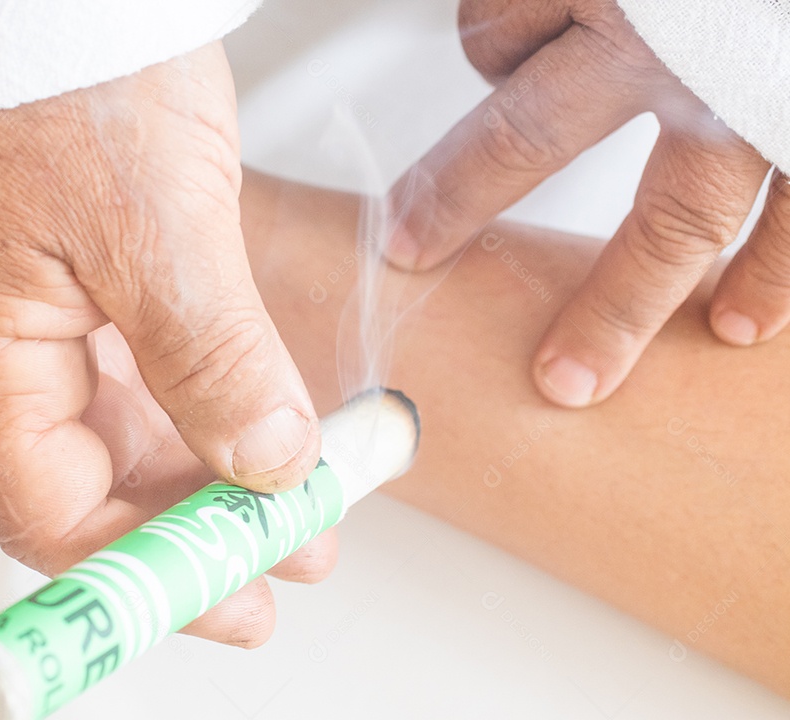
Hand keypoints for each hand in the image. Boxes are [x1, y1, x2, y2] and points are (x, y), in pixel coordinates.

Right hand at [0, 43, 324, 640]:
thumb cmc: (70, 75)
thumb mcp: (153, 225)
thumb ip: (210, 358)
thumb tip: (265, 467)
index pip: (50, 510)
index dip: (145, 570)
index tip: (242, 595)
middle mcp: (9, 344)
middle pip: (93, 483)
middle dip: (193, 531)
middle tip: (288, 557)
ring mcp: (51, 313)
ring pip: (128, 433)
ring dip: (211, 476)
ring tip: (297, 505)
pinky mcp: (98, 279)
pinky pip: (147, 376)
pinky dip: (208, 411)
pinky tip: (260, 428)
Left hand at [390, 0, 783, 406]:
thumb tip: (520, 35)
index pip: (496, 28)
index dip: (493, 41)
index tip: (492, 62)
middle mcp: (667, 35)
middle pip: (530, 135)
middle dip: (462, 199)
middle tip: (413, 246)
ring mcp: (755, 95)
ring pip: (671, 220)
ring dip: (616, 304)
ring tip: (571, 376)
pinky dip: (772, 275)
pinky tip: (739, 327)